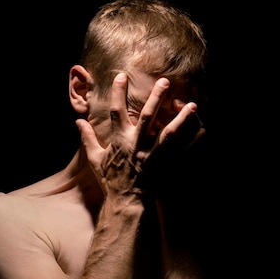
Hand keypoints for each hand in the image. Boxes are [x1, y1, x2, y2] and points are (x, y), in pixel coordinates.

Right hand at [75, 72, 204, 195]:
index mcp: (119, 141)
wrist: (126, 202)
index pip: (116, 111)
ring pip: (169, 132)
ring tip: (191, 104)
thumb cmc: (111, 181)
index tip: (122, 76)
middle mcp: (136, 145)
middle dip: (156, 98)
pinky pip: (180, 151)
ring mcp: (152, 155)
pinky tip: (201, 129)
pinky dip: (191, 141)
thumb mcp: (95, 159)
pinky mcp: (164, 166)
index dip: (118, 92)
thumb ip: (87, 139)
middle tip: (165, 81)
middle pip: (147, 116)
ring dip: (181, 118)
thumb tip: (78, 122)